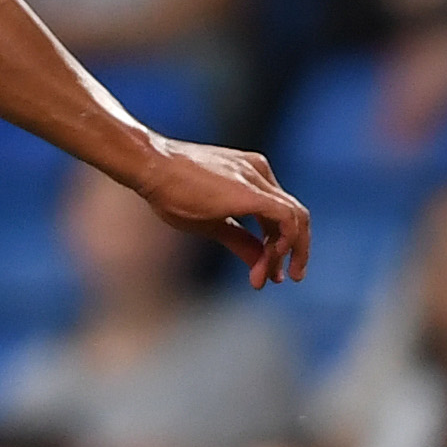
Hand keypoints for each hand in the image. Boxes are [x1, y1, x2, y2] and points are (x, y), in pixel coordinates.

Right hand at [127, 137, 310, 289]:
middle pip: (293, 216)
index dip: (278, 245)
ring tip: (271, 278)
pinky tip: (271, 260)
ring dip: (287, 252)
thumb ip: (240, 241)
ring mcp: (258, 179)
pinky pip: (287, 218)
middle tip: (281, 279)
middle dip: (290, 252)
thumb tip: (260, 264)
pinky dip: (286, 241)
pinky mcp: (252, 191)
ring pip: (295, 218)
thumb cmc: (172, 191)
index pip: (280, 214)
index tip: (269, 271)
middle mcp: (260, 174)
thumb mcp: (212, 222)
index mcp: (252, 176)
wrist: (151, 167)